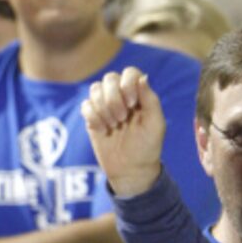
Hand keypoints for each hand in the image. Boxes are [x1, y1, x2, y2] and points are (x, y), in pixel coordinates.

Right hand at [81, 67, 165, 196]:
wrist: (130, 169)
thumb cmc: (147, 146)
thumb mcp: (155, 124)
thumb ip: (150, 99)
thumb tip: (142, 77)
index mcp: (139, 95)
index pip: (129, 73)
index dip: (128, 84)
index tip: (133, 104)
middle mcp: (121, 96)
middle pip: (109, 78)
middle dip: (114, 98)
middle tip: (122, 118)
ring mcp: (105, 106)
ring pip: (95, 89)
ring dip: (104, 108)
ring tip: (114, 125)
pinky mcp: (92, 117)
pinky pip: (85, 105)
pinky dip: (93, 117)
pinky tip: (103, 130)